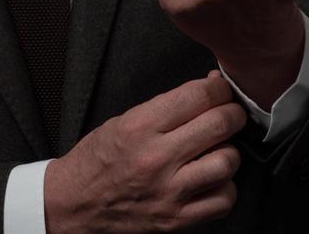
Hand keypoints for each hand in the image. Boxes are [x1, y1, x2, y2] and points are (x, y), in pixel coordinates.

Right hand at [44, 72, 245, 232]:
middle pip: (218, 125)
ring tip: (219, 147)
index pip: (196, 96)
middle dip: (232, 112)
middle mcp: (157, 157)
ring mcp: (170, 192)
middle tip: (230, 112)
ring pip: (226, 162)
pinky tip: (213, 177)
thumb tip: (208, 89)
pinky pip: (223, 200)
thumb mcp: (125, 119)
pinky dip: (225, 185)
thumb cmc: (99, 157)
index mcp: (141, 126)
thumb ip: (167, 106)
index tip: (220, 89)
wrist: (76, 203)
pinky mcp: (177, 219)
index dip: (218, 89)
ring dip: (230, 150)